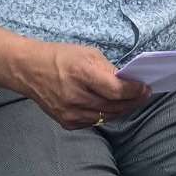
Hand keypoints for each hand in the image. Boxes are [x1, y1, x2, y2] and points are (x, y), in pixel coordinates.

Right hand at [17, 42, 150, 129]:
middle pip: (115, 106)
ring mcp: (71, 113)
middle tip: (144, 95)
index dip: (134, 91)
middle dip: (133, 101)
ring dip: (122, 109)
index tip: (145, 87)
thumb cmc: (60, 57)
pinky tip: (112, 106)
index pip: (116, 90)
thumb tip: (127, 81)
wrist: (29, 70)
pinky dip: (106, 114)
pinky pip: (94, 122)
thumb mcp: (87, 53)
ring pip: (107, 117)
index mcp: (82, 75)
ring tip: (132, 101)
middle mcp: (76, 97)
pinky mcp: (67, 122)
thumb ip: (108, 69)